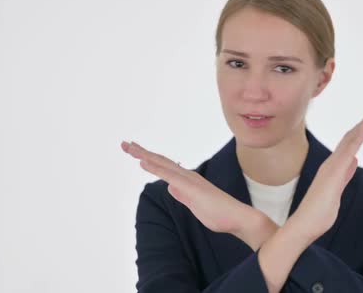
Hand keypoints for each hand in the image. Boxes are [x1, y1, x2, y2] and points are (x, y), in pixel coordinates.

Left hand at [121, 141, 255, 235]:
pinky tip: (142, 161)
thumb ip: (183, 196)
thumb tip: (171, 187)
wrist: (237, 218)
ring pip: (162, 164)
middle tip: (125, 144)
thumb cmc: (220, 214)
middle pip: (161, 161)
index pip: (165, 168)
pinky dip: (154, 167)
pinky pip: (168, 175)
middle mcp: (188, 176)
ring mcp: (189, 180)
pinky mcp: (190, 187)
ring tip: (129, 146)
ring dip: (144, 155)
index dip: (150, 160)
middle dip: (142, 152)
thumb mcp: (195, 206)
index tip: (136, 153)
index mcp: (189, 181)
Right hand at [291, 104, 362, 240]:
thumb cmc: (318, 213)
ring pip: (351, 140)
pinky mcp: (335, 172)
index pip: (349, 146)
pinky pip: (349, 150)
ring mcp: (333, 166)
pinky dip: (358, 137)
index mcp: (334, 168)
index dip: (359, 132)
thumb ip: (345, 175)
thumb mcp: (337, 191)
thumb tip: (353, 161)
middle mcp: (332, 163)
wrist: (304, 224)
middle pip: (350, 138)